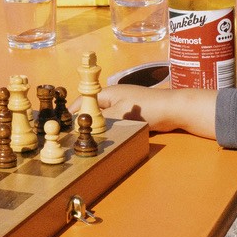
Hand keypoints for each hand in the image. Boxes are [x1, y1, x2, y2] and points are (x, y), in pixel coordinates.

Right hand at [71, 85, 218, 138]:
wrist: (174, 110)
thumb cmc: (147, 108)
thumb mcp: (120, 115)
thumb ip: (101, 121)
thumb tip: (83, 128)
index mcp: (107, 93)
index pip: (83, 101)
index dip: (73, 114)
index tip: (62, 128)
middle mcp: (113, 99)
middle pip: (92, 112)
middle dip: (84, 124)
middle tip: (73, 139)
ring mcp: (122, 108)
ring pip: (104, 120)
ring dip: (98, 129)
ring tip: (87, 143)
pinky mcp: (131, 117)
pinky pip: (115, 125)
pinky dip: (110, 132)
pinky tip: (106, 142)